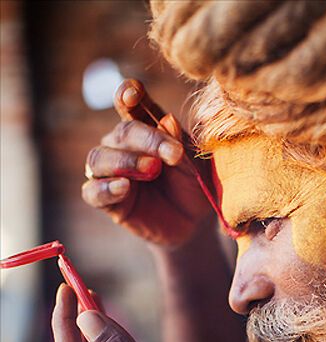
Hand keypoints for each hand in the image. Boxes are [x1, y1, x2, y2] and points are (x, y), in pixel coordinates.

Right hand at [82, 79, 212, 246]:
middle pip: (120, 133)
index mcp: (144, 127)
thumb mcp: (194, 164)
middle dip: (146, 140)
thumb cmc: (193, 186)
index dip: (127, 95)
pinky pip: (92, 192)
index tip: (133, 93)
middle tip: (172, 155)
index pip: (129, 104)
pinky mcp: (107, 201)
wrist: (194, 224)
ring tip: (151, 170)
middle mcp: (122, 146)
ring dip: (124, 162)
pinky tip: (124, 187)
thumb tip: (168, 120)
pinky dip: (104, 188)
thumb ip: (180, 143)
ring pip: (98, 158)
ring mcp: (111, 173)